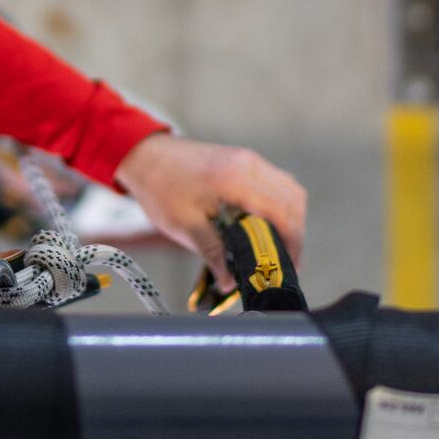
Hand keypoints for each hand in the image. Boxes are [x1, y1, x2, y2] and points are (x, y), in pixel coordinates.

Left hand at [114, 132, 306, 287]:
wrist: (144, 155)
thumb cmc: (160, 187)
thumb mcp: (184, 226)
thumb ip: (213, 254)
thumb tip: (230, 282)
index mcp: (236, 179)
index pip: (282, 213)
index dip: (292, 243)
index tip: (289, 267)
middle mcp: (249, 164)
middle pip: (293, 200)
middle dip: (295, 233)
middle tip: (284, 262)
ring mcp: (248, 159)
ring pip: (288, 189)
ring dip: (290, 218)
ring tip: (277, 248)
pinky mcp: (243, 161)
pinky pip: (275, 182)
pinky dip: (279, 205)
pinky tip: (266, 227)